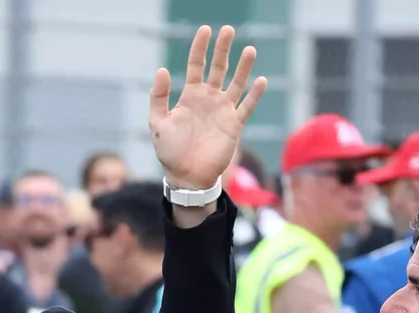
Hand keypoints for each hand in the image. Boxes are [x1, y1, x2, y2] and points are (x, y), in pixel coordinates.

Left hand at [150, 25, 266, 189]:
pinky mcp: (234, 125)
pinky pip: (247, 106)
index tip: (205, 30)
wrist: (186, 176)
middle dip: (223, 49)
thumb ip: (158, 97)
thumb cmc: (170, 151)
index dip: (200, 48)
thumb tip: (161, 70)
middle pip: (218, 68)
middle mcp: (209, 99)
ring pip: (236, 83)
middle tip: (228, 30)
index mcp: (190, 96)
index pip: (196, 65)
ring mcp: (223, 110)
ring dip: (244, 67)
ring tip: (249, 49)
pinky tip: (260, 81)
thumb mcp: (158, 123)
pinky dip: (254, 95)